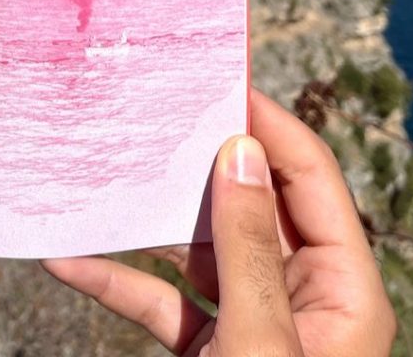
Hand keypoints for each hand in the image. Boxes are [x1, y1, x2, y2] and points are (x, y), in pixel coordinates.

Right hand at [43, 89, 396, 355]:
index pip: (308, 178)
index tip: (215, 81)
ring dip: (146, 218)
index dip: (265, 124)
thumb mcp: (265, 345)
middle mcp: (301, 296)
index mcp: (343, 288)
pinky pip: (164, 301)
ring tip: (103, 169)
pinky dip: (119, 279)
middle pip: (248, 204)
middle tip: (150, 108)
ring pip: (199, 247)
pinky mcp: (212, 350)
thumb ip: (248, 248)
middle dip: (196, 161)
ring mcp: (253, 322)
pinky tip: (69, 258)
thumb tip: (239, 151)